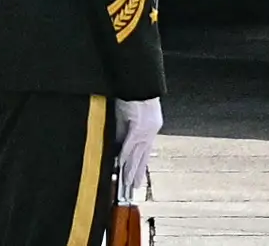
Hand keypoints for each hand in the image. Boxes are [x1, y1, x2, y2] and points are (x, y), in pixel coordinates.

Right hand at [117, 100, 158, 221]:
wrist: (139, 81)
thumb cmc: (133, 92)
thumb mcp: (128, 114)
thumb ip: (124, 130)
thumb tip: (118, 145)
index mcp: (150, 127)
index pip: (144, 151)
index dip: (140, 165)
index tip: (137, 177)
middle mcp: (150, 130)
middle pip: (142, 156)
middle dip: (137, 172)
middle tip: (133, 187)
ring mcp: (146, 129)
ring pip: (137, 154)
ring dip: (131, 170)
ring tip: (128, 183)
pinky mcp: (138, 126)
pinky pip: (130, 145)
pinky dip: (125, 156)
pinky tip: (121, 165)